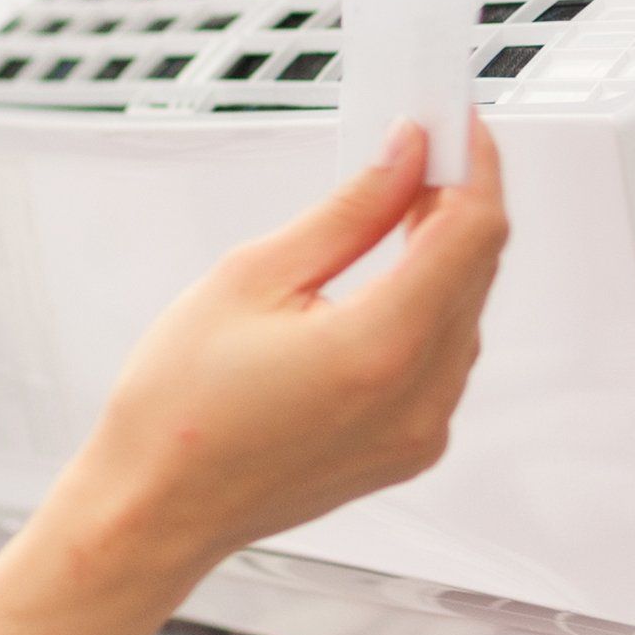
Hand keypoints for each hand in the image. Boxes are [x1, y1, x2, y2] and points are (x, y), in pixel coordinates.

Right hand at [43, 117, 507, 610]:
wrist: (156, 509)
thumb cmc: (177, 409)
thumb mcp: (250, 279)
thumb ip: (346, 213)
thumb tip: (403, 157)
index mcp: (380, 346)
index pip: (473, 230)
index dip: (472, 164)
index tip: (453, 125)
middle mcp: (419, 396)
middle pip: (478, 268)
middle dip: (456, 201)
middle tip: (416, 153)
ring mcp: (422, 431)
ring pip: (467, 313)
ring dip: (442, 256)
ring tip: (390, 216)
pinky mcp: (412, 450)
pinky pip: (446, 360)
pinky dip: (428, 309)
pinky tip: (380, 285)